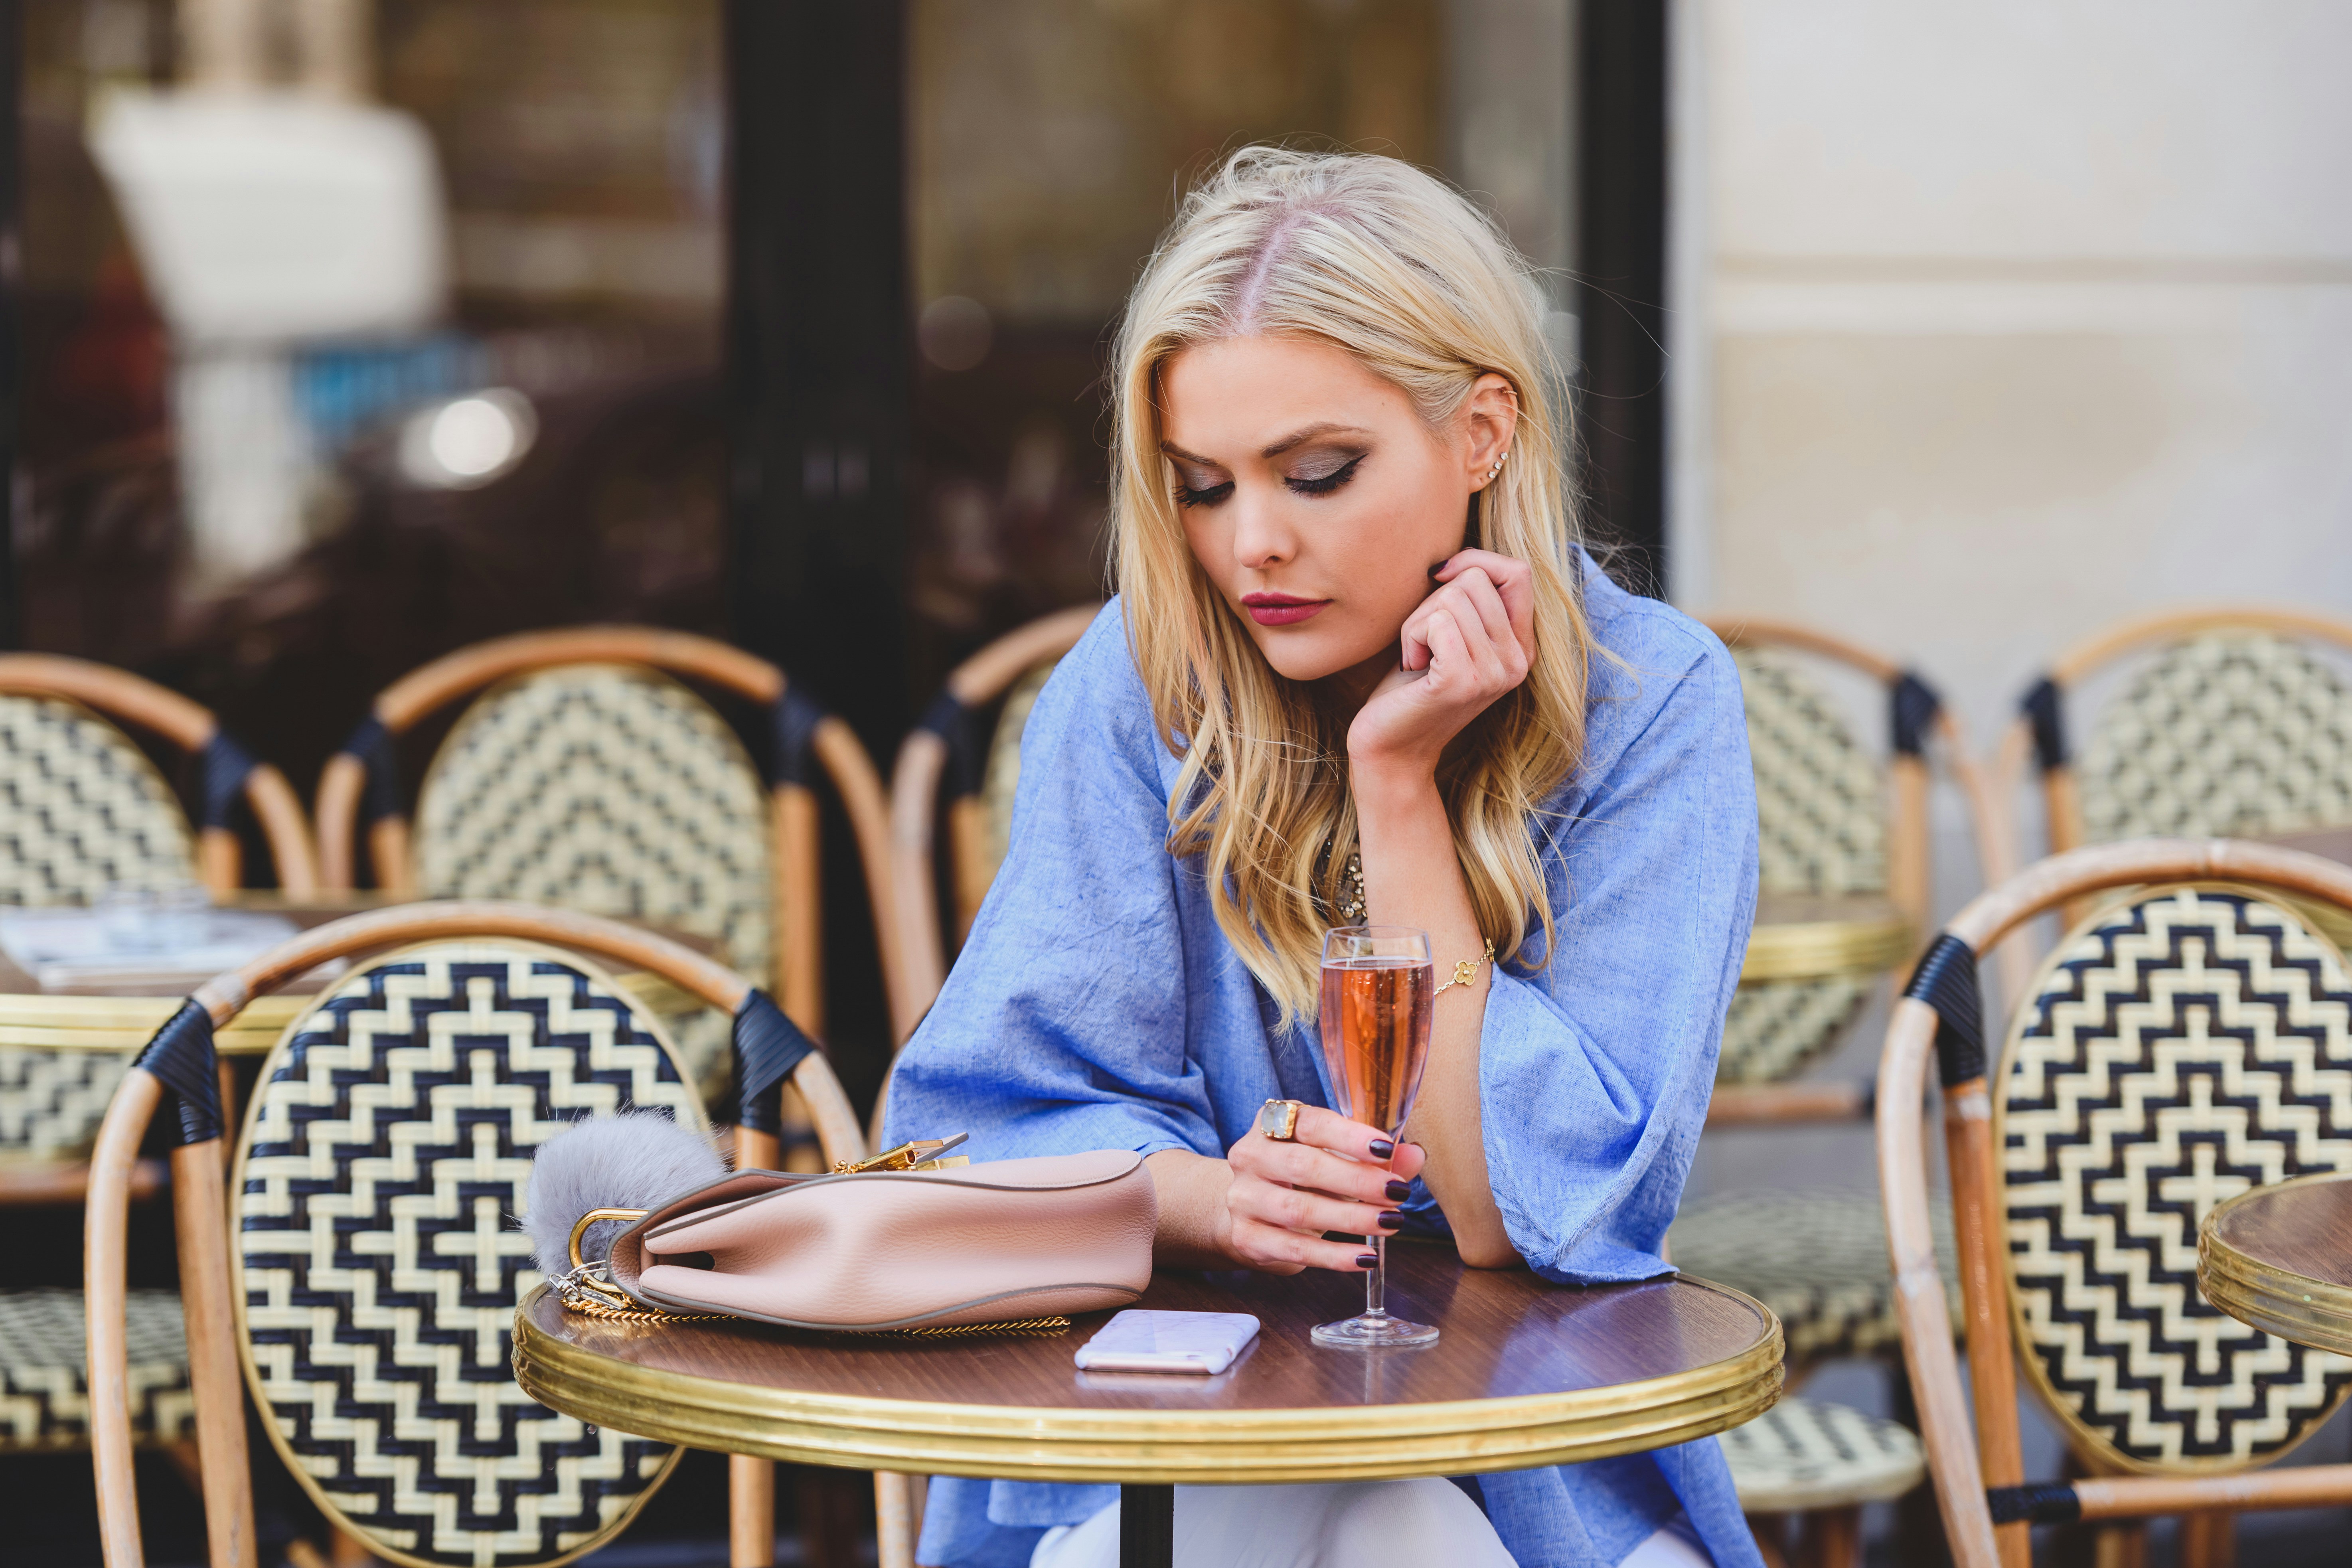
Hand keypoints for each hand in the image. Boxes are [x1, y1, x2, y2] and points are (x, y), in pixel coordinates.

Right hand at [1222, 1105, 1428, 1273]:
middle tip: (1397, 1192)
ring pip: (1299, 1209)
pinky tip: (1365, 1256)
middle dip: (1357, 1180)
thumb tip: (1414, 1155)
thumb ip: (1375, 1157)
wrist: (1251, 1210)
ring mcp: (1244, 1198)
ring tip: (1390, 1222)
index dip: (1349, 1136)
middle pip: (1304, 1166)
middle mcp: (1251, 1155)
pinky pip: (1294, 1248)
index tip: (1386, 1149)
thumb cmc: (1302, 1177)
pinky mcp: (1246, 1237)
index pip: (1311, 1124)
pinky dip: (1334, 1255)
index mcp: (1274, 1124)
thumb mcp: (1335, 1158)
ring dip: (1351, 1218)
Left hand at [1346, 549, 1534, 776]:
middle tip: (1424, 642)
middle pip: (1476, 579)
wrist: (1391, 748)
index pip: (1519, 572)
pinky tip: (1412, 667)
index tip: (1440, 579)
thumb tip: (1456, 561)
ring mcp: (1494, 673)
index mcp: (1521, 647)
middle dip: (1434, 600)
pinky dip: (1412, 636)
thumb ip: (1469, 601)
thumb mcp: (1450, 636)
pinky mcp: (1462, 681)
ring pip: (1452, 597)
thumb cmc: (1411, 687)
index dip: (1475, 560)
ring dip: (1419, 621)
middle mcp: (1518, 661)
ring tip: (1419, 657)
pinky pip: (1436, 621)